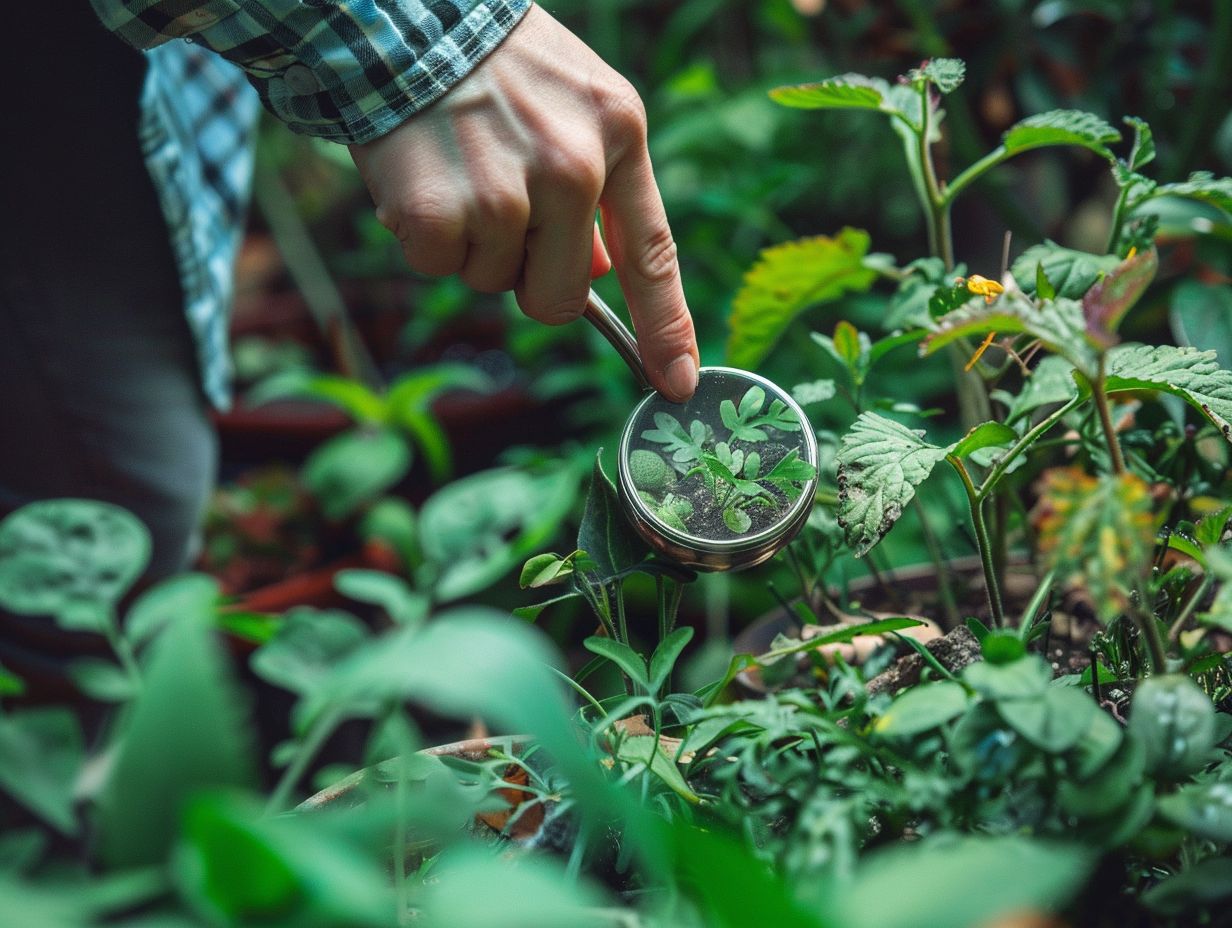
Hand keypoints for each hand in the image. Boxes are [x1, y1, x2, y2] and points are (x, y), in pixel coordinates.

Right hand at [349, 4, 697, 400]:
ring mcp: (505, 193)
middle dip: (530, 276)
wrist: (405, 12)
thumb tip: (597, 276)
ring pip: (495, 282)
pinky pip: (438, 268)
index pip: (652, 254)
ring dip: (473, 244)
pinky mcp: (440, 212)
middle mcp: (572, 168)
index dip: (667, 327)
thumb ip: (599, 192)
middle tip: (500, 207)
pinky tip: (422, 176)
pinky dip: (424, 237)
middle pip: (561, 297)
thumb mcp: (575, 104)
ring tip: (459, 168)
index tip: (677, 383)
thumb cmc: (497, 64)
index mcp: (619, 134)